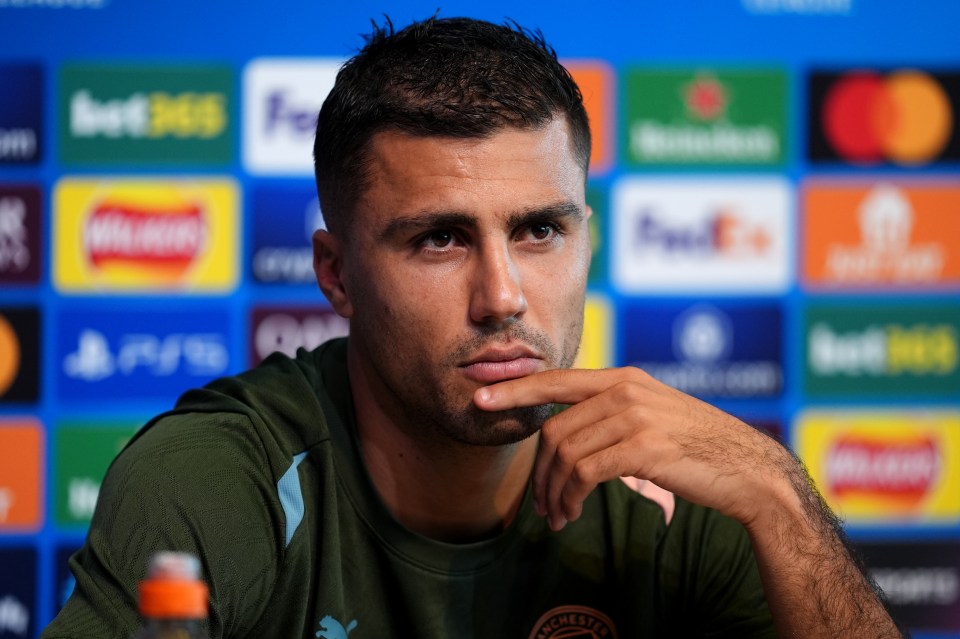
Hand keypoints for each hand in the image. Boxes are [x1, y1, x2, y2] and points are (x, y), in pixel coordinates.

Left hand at [474, 367, 791, 530]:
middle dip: (539, 472)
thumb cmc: (696, 447)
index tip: (481, 399)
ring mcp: (635, 416)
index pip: (556, 380)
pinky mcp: (643, 446)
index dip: (515, 391)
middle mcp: (625, 390)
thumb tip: (568, 426)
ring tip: (558, 516)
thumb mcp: (652, 414)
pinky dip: (570, 497)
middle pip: (554, 429)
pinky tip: (572, 513)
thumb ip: (612, 411)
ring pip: (565, 454)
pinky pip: (584, 472)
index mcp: (623, 378)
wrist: (747, 469)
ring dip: (553, 492)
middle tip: (541, 505)